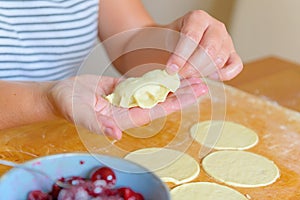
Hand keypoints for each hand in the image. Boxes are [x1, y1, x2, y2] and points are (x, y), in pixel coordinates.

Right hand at [48, 75, 206, 139]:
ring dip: (174, 84)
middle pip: (162, 100)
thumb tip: (115, 135)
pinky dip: (159, 77)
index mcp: (125, 116)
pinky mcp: (124, 87)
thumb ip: (98, 125)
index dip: (176, 102)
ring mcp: (129, 97)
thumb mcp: (81, 115)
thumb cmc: (69, 107)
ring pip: (157, 90)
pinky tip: (172, 73)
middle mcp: (132, 108)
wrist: (62, 96)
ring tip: (193, 76)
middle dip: (182, 93)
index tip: (194, 95)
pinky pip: (145, 82)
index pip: (156, 109)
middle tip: (203, 84)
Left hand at [166, 10, 242, 80]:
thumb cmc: (171, 43)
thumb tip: (172, 74)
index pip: (191, 36)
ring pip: (220, 59)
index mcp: (197, 18)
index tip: (171, 69)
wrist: (177, 43)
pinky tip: (209, 77)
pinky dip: (223, 75)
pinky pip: (235, 66)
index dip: (180, 56)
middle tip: (180, 75)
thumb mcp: (164, 44)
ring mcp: (226, 40)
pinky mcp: (233, 55)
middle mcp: (215, 27)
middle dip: (192, 67)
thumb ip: (169, 57)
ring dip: (203, 72)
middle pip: (208, 49)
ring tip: (190, 75)